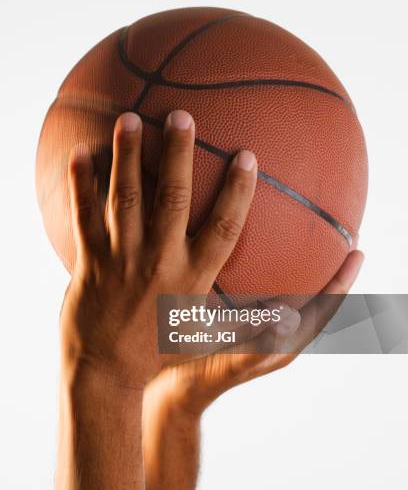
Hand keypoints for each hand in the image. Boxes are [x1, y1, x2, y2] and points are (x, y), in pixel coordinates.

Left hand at [60, 109, 259, 388]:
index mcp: (192, 278)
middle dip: (177, 154)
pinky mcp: (90, 261)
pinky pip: (84, 216)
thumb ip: (247, 324)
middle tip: (182, 116)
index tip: (247, 156)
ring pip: (125, 199)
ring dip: (128, 157)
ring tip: (130, 119)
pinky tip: (80, 154)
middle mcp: (158, 262)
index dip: (237, 191)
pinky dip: (81, 184)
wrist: (106, 373)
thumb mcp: (207, 338)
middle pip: (171, 198)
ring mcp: (121, 258)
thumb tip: (290, 319)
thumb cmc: (161, 355)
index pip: (222, 227)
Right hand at [143, 249, 363, 415]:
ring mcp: (266, 329)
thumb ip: (260, 343)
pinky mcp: (249, 322)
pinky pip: (274, 294)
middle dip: (333, 270)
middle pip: (318, 299)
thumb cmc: (203, 375)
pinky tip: (265, 253)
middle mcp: (281, 335)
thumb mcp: (231, 359)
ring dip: (311, 270)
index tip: (357, 252)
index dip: (343, 281)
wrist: (178, 387)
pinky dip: (281, 273)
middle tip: (344, 237)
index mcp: (285, 344)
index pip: (325, 310)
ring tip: (314, 239)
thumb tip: (289, 318)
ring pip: (299, 296)